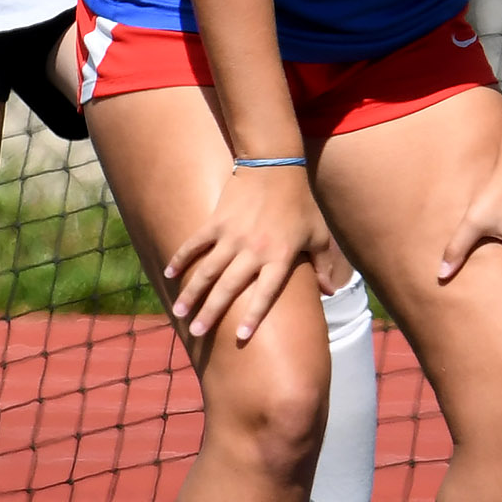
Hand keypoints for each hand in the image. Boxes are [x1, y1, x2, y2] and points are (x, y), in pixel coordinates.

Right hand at [164, 163, 334, 343]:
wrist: (275, 165)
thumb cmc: (300, 203)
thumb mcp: (319, 235)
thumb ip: (325, 265)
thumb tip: (332, 292)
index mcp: (280, 256)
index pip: (266, 293)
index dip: (253, 315)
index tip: (240, 336)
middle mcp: (254, 249)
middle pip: (229, 287)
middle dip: (211, 312)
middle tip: (197, 332)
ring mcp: (232, 235)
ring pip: (207, 270)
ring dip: (192, 292)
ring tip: (179, 313)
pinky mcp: (216, 221)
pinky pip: (195, 243)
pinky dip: (181, 259)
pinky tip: (169, 276)